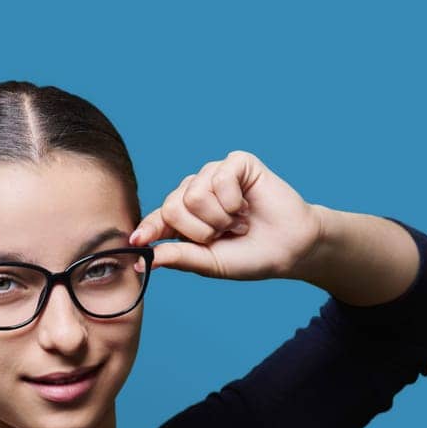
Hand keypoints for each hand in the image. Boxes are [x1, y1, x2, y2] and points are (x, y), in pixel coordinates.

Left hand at [128, 150, 328, 281]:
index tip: (137, 241)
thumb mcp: (209, 263)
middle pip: (173, 206)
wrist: (289, 248)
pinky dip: (233, 201)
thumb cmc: (250, 257)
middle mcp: (195, 192)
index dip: (147, 229)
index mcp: (184, 219)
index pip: (156, 220)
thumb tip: (142, 260)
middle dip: (200, 230)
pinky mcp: (235, 163)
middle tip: (222, 235)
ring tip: (238, 223)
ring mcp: (214, 175)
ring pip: (195, 194)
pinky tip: (246, 206)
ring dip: (220, 218)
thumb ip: (178, 257)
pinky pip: (219, 178)